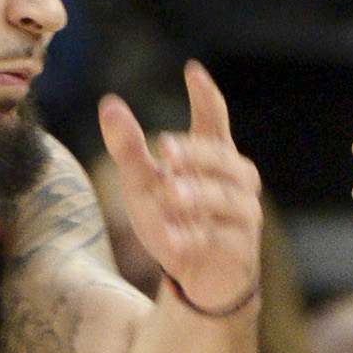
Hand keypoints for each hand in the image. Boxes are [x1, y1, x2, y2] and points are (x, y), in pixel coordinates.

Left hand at [98, 63, 263, 318]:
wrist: (198, 280)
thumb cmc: (174, 222)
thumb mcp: (141, 185)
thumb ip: (128, 149)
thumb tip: (109, 104)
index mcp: (213, 159)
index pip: (214, 122)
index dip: (206, 97)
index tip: (192, 71)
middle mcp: (236, 183)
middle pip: (223, 159)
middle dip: (197, 153)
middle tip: (166, 148)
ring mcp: (243, 217)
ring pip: (228, 199)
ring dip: (200, 195)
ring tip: (171, 193)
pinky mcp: (242, 251)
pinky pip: (222, 242)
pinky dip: (195, 240)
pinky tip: (172, 241)